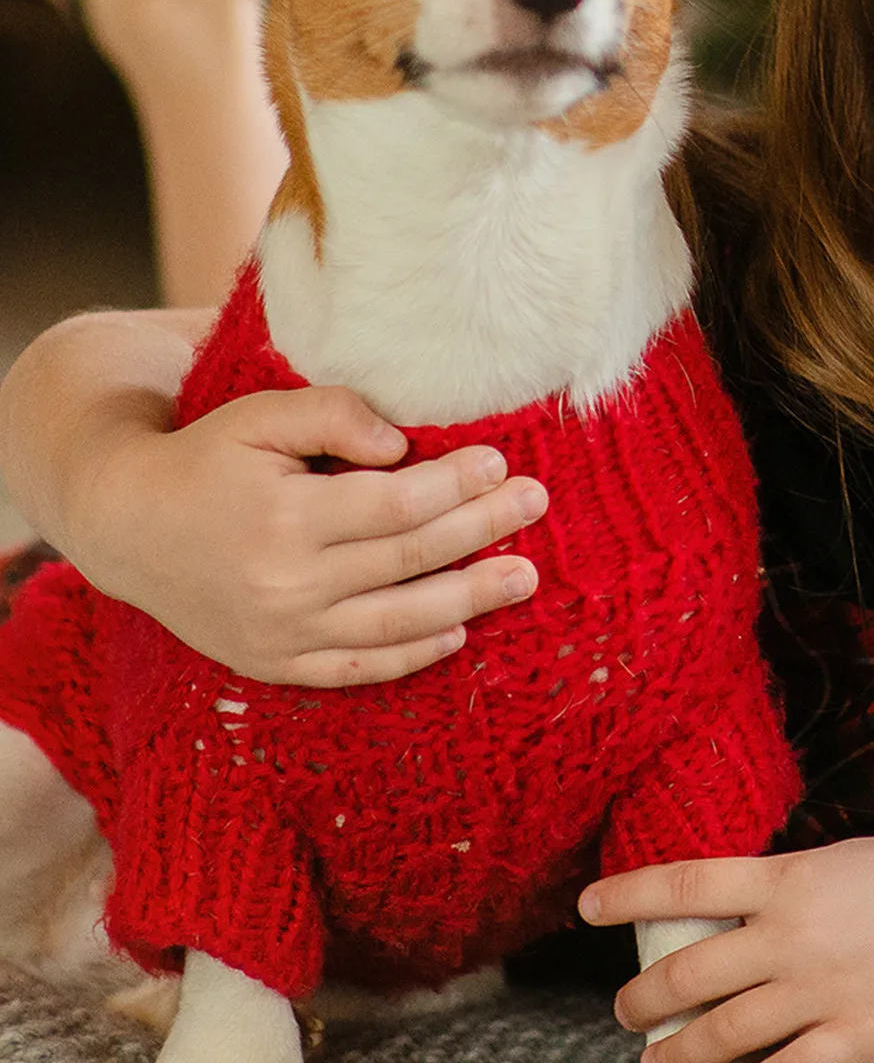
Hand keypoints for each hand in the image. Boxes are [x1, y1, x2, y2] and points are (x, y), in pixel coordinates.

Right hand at [75, 383, 544, 686]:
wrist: (127, 526)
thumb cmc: (207, 458)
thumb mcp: (260, 416)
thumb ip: (333, 414)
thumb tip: (404, 443)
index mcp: (285, 519)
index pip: (397, 505)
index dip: (456, 484)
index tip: (501, 462)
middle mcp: (287, 586)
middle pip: (410, 560)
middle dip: (482, 530)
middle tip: (536, 505)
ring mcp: (282, 634)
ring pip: (397, 623)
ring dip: (470, 600)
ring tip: (526, 577)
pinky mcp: (275, 663)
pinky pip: (357, 669)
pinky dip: (411, 656)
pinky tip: (458, 633)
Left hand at [579, 837, 873, 1062]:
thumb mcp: (846, 860)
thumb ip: (790, 884)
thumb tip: (738, 905)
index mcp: (793, 876)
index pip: (686, 883)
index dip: (626, 896)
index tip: (587, 908)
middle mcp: (795, 934)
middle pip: (690, 972)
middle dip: (643, 998)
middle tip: (625, 1008)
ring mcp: (824, 993)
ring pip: (722, 1035)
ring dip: (676, 1050)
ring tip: (655, 1055)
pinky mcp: (858, 1043)